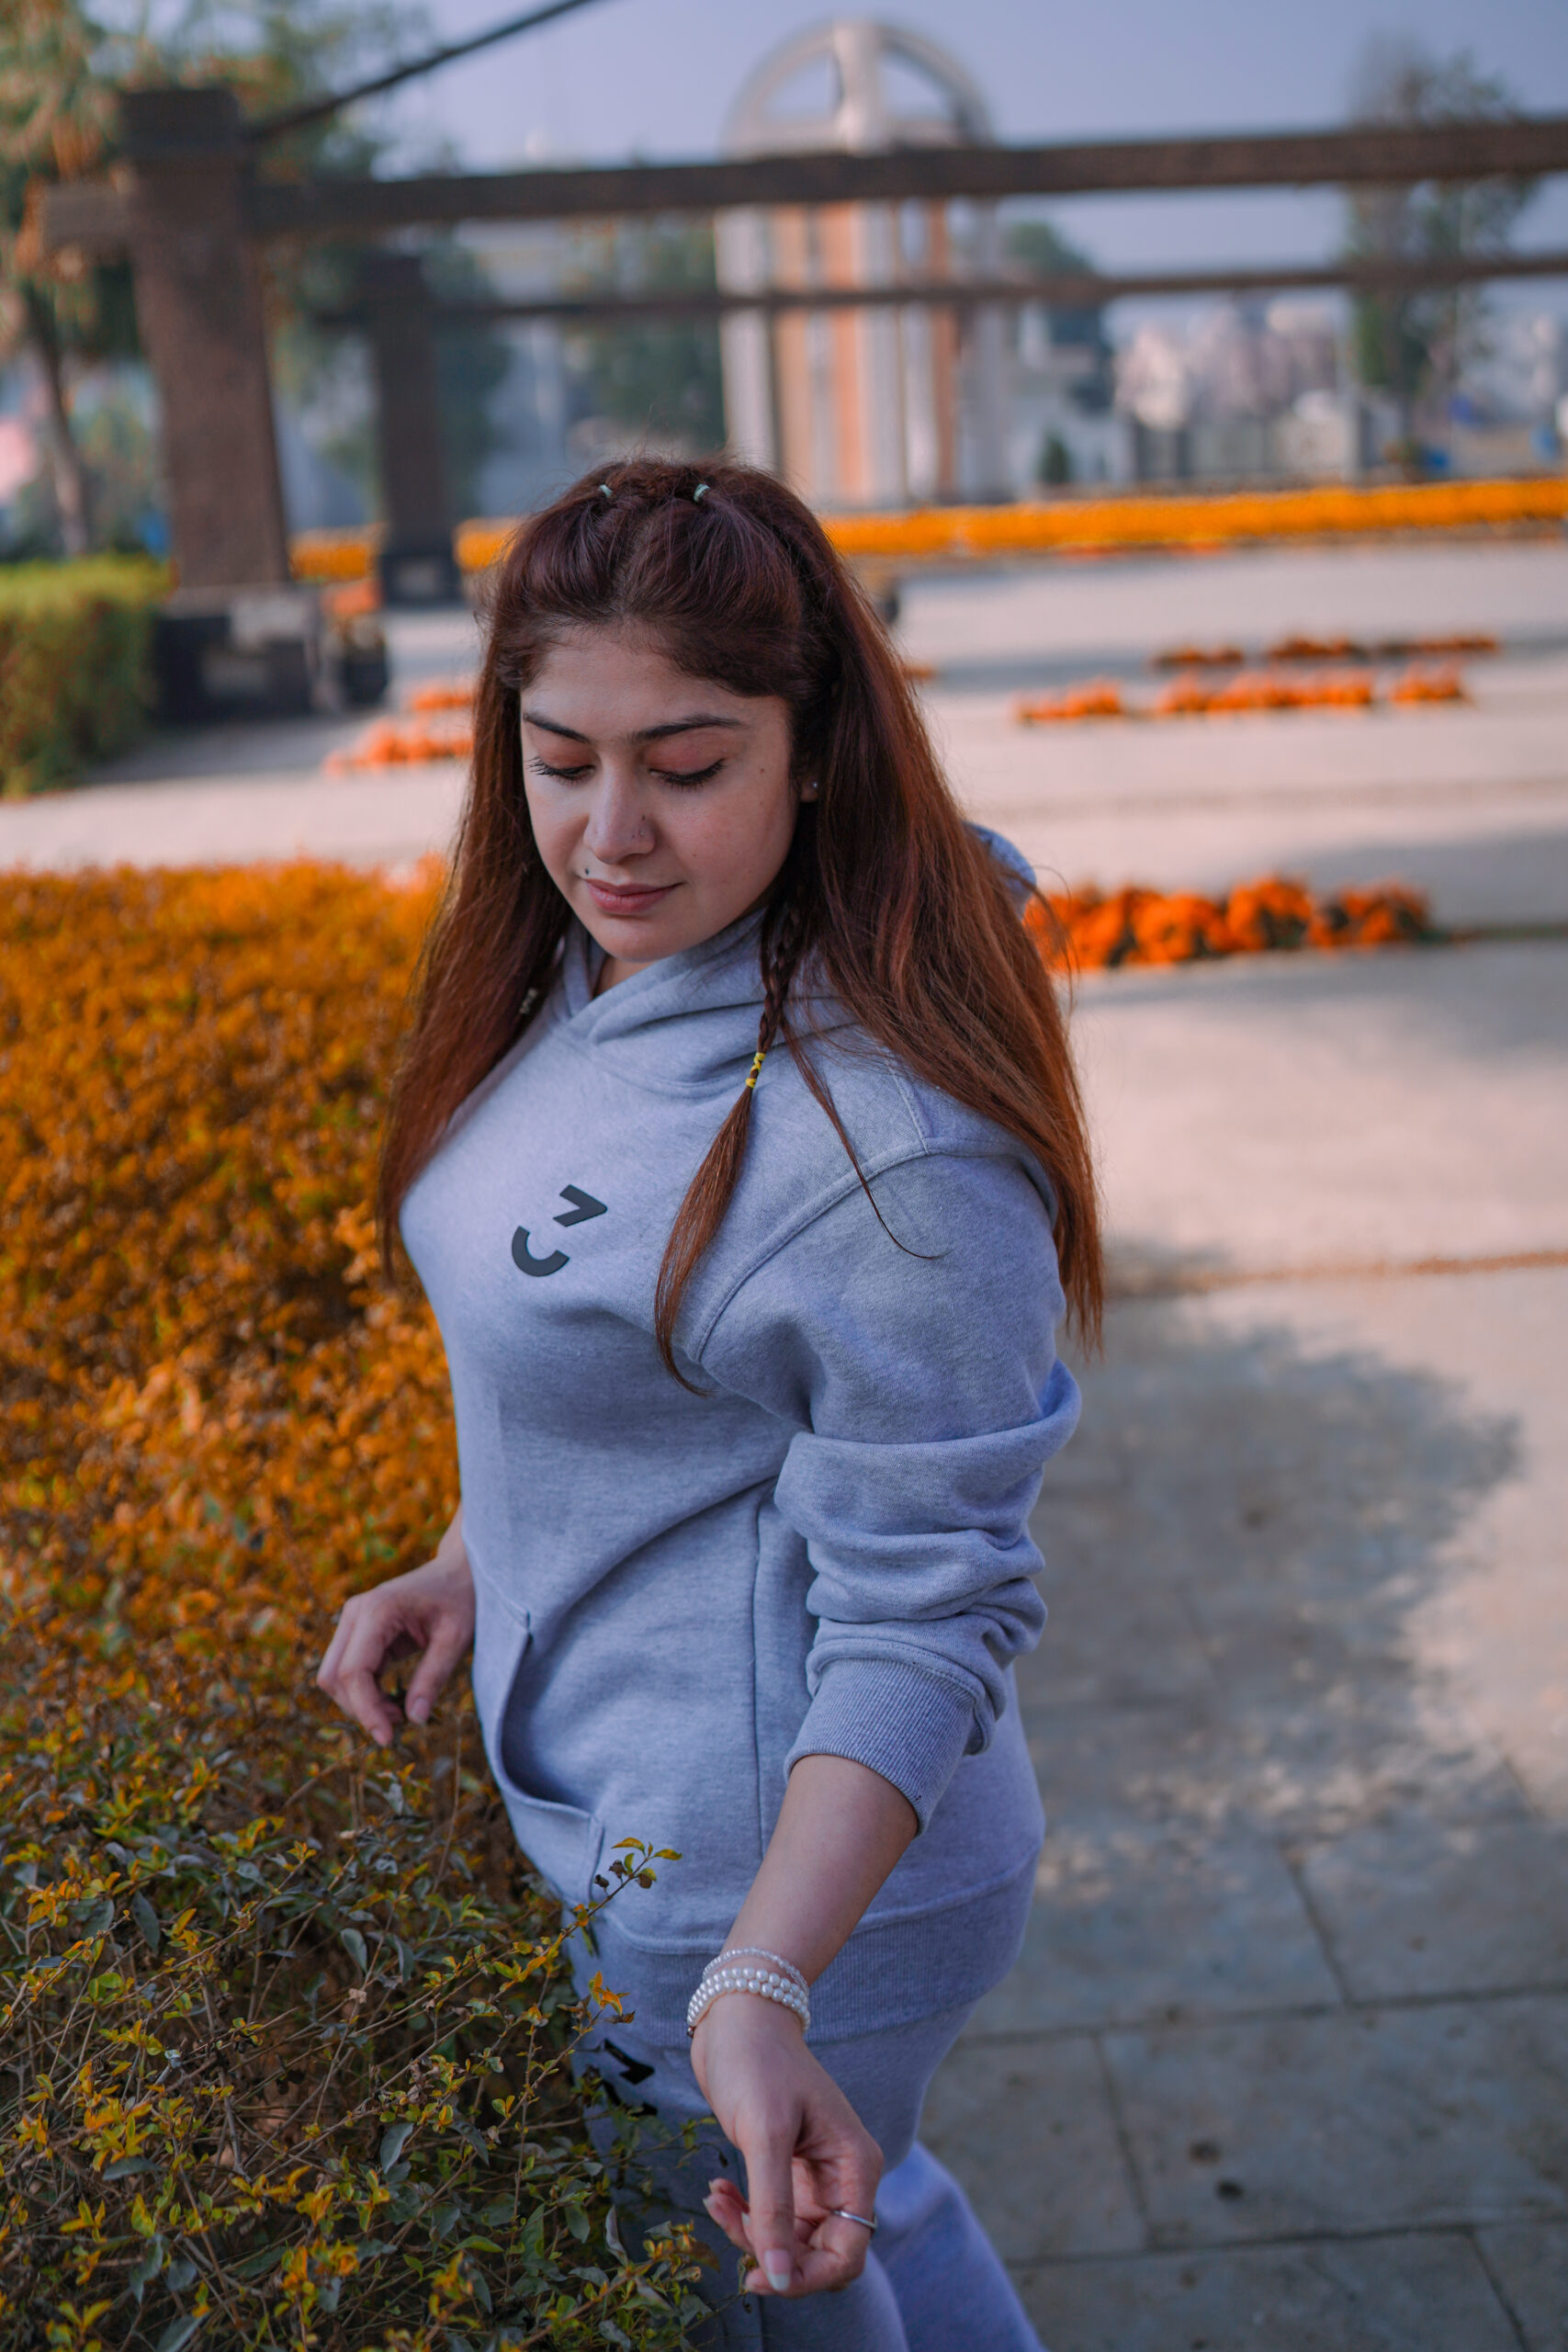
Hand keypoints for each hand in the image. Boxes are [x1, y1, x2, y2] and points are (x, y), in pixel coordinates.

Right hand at [316, 1538, 474, 1745]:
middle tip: (398, 1726)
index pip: (352, 1671)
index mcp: (377, 1610)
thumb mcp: (456, 1638)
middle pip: (333, 1677)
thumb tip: (415, 1719)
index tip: (387, 1738)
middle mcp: (356, 1613)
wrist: (460, 1570)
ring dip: (361, 1703)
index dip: (365, 1710)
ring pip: (335, 1677)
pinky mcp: (360, 1632)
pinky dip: (366, 1693)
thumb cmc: (461, 1598)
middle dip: (359, 1708)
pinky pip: (350, 1672)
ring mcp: (353, 1621)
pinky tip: (395, 1702)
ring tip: (400, 1713)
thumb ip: (434, 1677)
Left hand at [691, 1991, 881, 2299]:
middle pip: (818, 2254)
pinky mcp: (786, 2171)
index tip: (757, 2277)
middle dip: (771, 2252)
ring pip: (789, 2240)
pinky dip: (743, 2213)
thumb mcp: (764, 2135)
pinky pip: (770, 2217)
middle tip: (729, 2223)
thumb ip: (773, 2210)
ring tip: (716, 2197)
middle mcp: (843, 2178)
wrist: (737, 2017)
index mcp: (855, 2167)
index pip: (846, 2254)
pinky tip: (718, 2190)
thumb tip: (777, 2278)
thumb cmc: (756, 2062)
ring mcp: (814, 2177)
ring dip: (749, 2230)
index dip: (806, 2277)